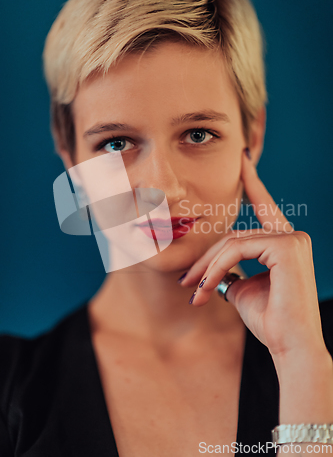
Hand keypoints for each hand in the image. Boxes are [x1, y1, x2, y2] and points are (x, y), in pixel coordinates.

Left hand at [180, 148, 326, 365]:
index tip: (243, 160)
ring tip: (193, 292)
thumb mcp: (243, 288)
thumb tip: (215, 266)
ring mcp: (291, 239)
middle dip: (206, 258)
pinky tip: (205, 288)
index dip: (252, 182)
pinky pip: (237, 250)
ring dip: (207, 268)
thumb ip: (232, 269)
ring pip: (232, 242)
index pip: (264, 207)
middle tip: (186, 281)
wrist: (289, 346)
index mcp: (285, 242)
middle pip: (234, 235)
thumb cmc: (269, 321)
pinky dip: (216, 268)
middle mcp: (292, 236)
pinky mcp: (286, 246)